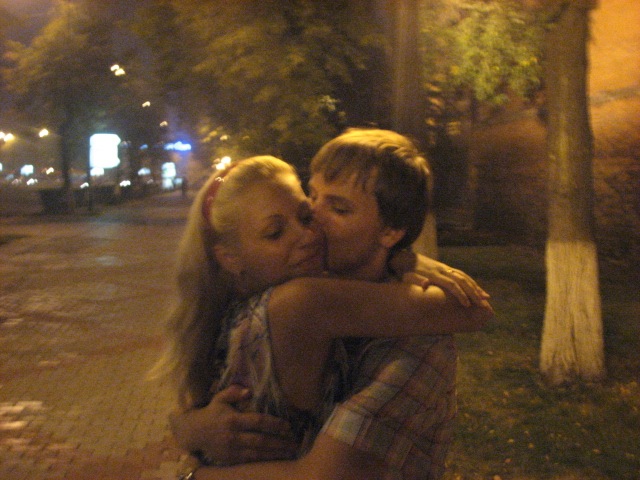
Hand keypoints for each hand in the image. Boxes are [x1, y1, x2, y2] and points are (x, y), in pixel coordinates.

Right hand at [169, 384, 297, 464]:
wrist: (193, 433)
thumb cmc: (211, 413)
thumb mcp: (219, 398)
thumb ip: (234, 392)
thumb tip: (249, 391)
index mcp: (233, 420)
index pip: (258, 422)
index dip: (274, 424)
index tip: (288, 426)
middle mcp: (233, 436)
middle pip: (261, 440)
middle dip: (280, 442)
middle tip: (295, 442)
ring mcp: (232, 450)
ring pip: (258, 453)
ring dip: (276, 453)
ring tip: (290, 452)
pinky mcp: (230, 460)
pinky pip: (250, 461)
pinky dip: (264, 460)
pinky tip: (276, 459)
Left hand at [391, 251, 489, 306]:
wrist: (405, 258)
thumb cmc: (405, 271)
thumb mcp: (407, 277)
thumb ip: (417, 281)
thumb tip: (426, 285)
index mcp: (434, 274)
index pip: (451, 284)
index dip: (460, 294)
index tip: (467, 305)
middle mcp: (443, 270)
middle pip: (462, 280)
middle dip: (473, 292)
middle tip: (482, 304)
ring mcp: (445, 268)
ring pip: (464, 276)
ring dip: (475, 287)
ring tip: (486, 297)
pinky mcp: (446, 268)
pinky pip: (462, 274)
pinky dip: (471, 282)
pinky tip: (477, 288)